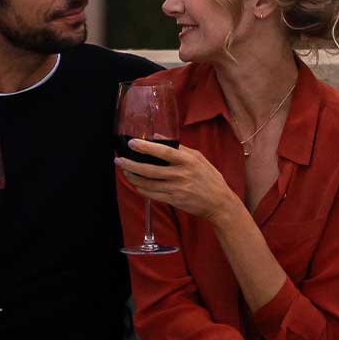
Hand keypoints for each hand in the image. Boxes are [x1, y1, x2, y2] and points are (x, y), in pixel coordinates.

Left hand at [117, 139, 244, 225]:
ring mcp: (176, 189)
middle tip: (119, 159)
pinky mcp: (173, 200)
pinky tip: (136, 184)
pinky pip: (152, 194)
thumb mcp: (198, 157)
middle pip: (150, 170)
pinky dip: (141, 189)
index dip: (146, 147)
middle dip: (131, 164)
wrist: (219, 202)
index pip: (164, 152)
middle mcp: (181, 175)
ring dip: (133, 177)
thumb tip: (157, 137)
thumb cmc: (209, 177)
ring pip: (148, 183)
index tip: (132, 143)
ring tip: (125, 170)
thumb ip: (178, 147)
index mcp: (187, 161)